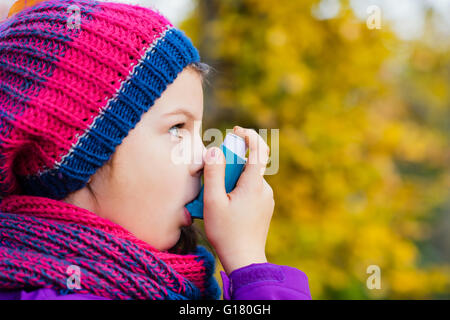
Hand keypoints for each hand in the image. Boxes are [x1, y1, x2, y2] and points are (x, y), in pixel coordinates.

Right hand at [202, 126, 273, 274]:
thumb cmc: (226, 232)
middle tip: (214, 173)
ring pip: (249, 178)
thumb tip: (214, 151)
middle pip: (250, 164)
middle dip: (232, 162)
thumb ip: (213, 174)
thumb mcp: (213, 202)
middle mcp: (265, 189)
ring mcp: (266, 199)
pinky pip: (251, 190)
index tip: (236, 131)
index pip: (258, 149)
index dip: (249, 135)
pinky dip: (238, 189)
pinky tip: (225, 205)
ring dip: (233, 178)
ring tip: (215, 196)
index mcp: (254, 184)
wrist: (245, 260)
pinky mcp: (264, 208)